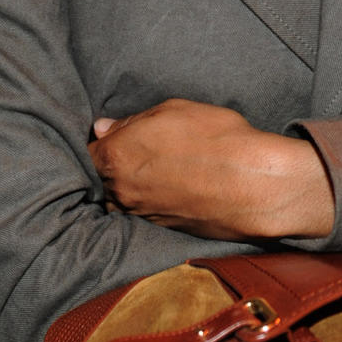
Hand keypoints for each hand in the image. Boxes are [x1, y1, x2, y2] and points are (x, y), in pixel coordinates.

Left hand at [89, 97, 333, 239]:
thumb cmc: (216, 138)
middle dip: (109, 167)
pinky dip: (149, 202)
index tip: (107, 138)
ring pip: (119, 201)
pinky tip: (168, 188)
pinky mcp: (164, 230)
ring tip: (151, 172)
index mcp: (116, 157)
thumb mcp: (172, 111)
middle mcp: (122, 191)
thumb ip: (131, 121)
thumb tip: (103, 128)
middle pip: (98, 180)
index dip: (96, 145)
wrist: (255, 184)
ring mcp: (142, 215)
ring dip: (127, 188)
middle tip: (131, 152)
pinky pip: (143, 214)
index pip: (86, 154)